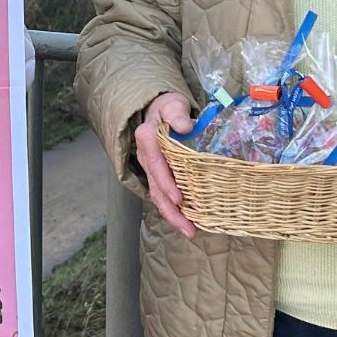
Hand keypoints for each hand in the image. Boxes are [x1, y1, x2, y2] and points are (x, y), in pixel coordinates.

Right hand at [132, 93, 198, 238]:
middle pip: (156, 188)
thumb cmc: (169, 107)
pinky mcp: (158, 175)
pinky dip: (175, 211)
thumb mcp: (173, 104)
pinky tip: (189, 222)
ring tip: (190, 232)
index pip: (155, 165)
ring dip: (173, 216)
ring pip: (158, 196)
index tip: (180, 199)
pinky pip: (163, 195)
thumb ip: (177, 114)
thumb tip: (184, 127)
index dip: (166, 184)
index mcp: (147, 139)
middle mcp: (146, 157)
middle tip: (189, 228)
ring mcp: (150, 168)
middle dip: (171, 211)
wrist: (161, 110)